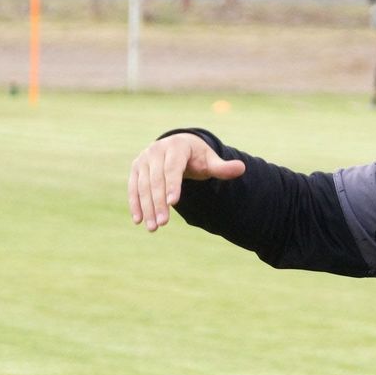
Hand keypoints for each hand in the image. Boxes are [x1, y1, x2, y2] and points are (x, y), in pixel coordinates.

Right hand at [128, 133, 245, 230]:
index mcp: (176, 146)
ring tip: (153, 228)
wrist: (177, 147)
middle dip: (158, 203)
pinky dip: (135, 204)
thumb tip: (242, 168)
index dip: (172, 185)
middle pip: (156, 180)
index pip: (173, 168)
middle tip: (163, 224)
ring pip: (143, 186)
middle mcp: (156, 151)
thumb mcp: (210, 161)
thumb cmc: (197, 157)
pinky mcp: (136, 169)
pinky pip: (133, 188)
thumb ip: (223, 168)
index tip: (173, 203)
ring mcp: (143, 159)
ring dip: (146, 208)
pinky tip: (138, 220)